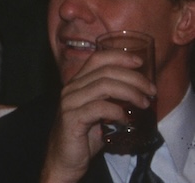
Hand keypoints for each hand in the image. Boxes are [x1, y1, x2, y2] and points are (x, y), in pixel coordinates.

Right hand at [40, 49, 156, 182]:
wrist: (63, 158)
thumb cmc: (83, 135)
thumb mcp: (99, 112)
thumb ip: (111, 99)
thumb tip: (139, 93)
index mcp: (77, 83)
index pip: (97, 59)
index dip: (119, 56)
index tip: (140, 62)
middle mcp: (71, 88)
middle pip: (106, 72)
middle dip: (133, 78)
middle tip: (151, 90)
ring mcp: (70, 102)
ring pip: (104, 86)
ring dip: (130, 93)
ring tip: (144, 103)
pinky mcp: (72, 118)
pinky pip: (99, 108)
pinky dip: (117, 111)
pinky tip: (125, 119)